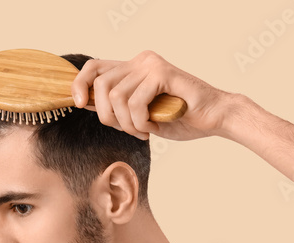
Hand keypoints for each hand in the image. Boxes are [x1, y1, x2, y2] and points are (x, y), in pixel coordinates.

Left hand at [70, 50, 233, 141]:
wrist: (215, 117)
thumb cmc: (180, 118)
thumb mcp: (139, 114)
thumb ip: (115, 105)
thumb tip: (82, 102)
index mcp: (133, 67)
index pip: (94, 67)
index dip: (79, 84)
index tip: (79, 104)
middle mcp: (140, 60)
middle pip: (100, 84)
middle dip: (107, 115)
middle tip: (128, 129)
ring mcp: (151, 64)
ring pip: (115, 96)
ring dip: (126, 123)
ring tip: (142, 131)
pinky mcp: (162, 73)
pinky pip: (135, 102)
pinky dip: (139, 121)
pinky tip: (151, 127)